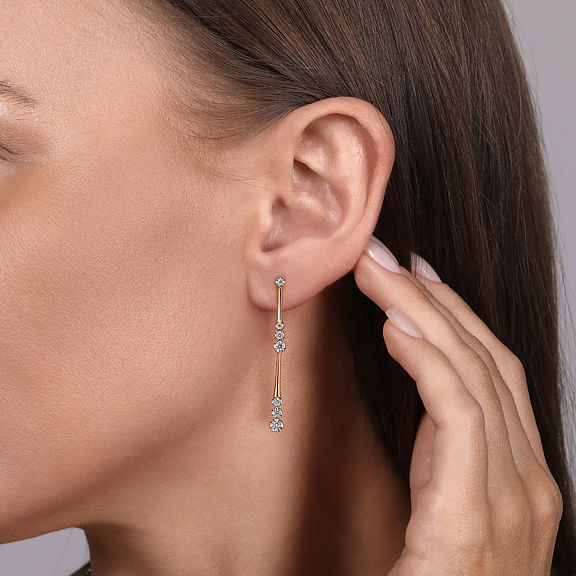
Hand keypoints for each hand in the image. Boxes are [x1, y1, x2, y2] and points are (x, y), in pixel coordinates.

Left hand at [353, 235, 562, 574]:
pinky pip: (458, 417)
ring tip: (378, 273)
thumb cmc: (432, 573)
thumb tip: (416, 364)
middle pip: (485, 359)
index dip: (454, 314)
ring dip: (423, 314)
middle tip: (385, 254)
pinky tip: (395, 326)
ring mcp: (514, 499)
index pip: (492, 369)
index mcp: (520, 470)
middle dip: (433, 298)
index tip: (415, 273)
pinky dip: (428, 362)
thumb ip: (441, 439)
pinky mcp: (475, 518)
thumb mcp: (442, 493)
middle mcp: (530, 478)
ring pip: (473, 375)